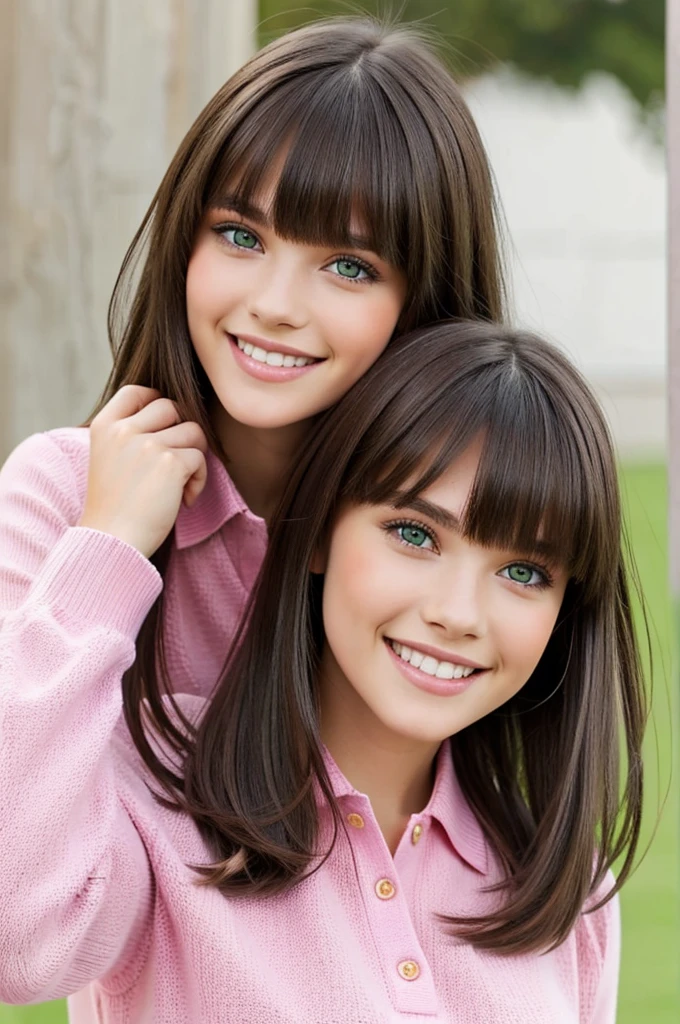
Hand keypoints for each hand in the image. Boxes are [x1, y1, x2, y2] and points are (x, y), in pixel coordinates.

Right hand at [78, 385, 207, 557]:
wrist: (112, 541)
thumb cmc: (114, 507)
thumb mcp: (109, 458)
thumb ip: (130, 433)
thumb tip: (175, 413)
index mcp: (103, 426)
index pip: (137, 391)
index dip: (156, 403)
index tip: (162, 429)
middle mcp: (124, 430)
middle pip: (171, 407)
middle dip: (180, 433)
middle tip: (175, 462)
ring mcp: (147, 444)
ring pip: (193, 431)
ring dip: (193, 458)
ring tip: (179, 485)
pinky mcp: (171, 463)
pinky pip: (200, 458)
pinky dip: (199, 480)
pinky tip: (184, 499)